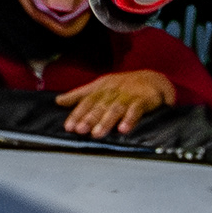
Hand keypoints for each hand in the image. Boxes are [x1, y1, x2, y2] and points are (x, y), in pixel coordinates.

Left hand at [56, 67, 173, 135]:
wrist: (153, 79)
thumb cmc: (123, 86)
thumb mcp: (100, 86)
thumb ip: (80, 95)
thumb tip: (58, 101)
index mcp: (102, 89)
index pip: (87, 101)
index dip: (77, 113)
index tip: (69, 126)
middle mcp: (114, 92)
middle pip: (100, 105)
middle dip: (90, 118)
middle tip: (80, 130)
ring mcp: (129, 95)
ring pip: (116, 108)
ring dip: (106, 121)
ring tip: (97, 134)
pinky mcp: (144, 100)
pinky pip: (136, 110)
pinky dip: (130, 119)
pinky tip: (123, 129)